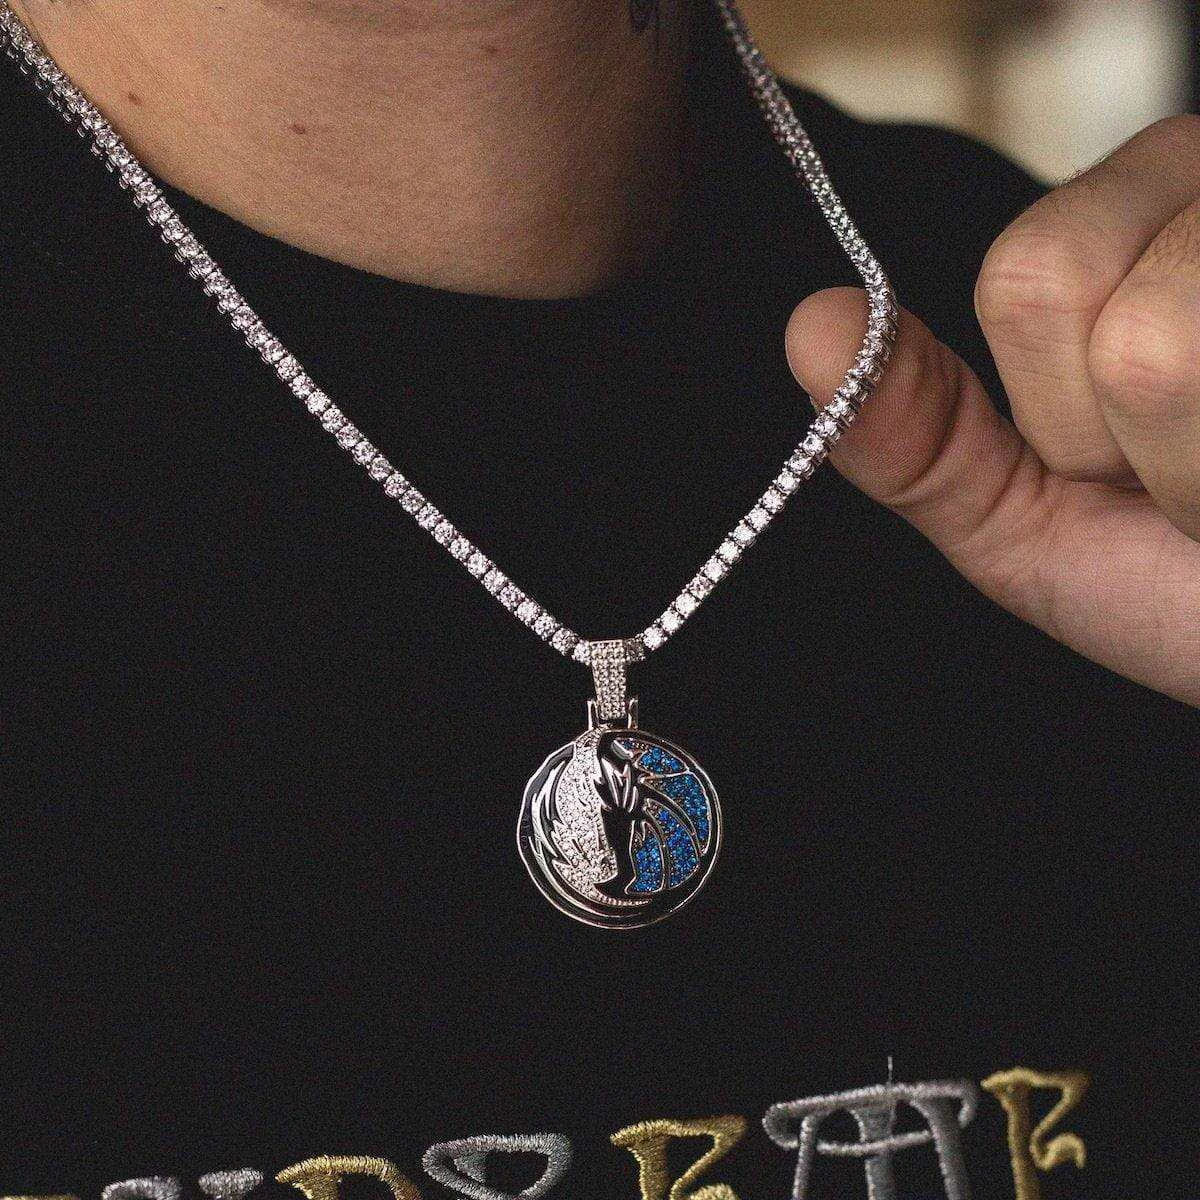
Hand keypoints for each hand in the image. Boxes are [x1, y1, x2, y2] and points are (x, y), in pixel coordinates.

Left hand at [786, 116, 1199, 706]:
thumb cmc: (1188, 587)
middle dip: (1129, 440)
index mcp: (1139, 213)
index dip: (1065, 413)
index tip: (1126, 463)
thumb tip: (813, 328)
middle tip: (1195, 479)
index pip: (1026, 276)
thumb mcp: (1030, 521)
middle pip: (1064, 291)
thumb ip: (920, 434)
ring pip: (1156, 349)